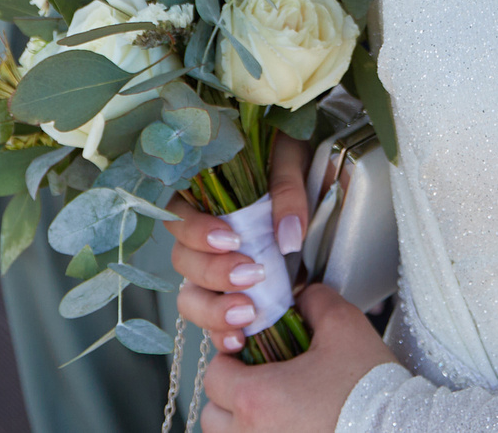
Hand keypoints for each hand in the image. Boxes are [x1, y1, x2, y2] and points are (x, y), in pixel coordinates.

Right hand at [168, 131, 312, 348]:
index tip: (230, 240)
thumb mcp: (291, 158)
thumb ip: (286, 190)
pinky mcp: (233, 295)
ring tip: (247, 313)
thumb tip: (288, 236)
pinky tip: (240, 339)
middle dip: (213, 272)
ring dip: (214, 309)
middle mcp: (202, 234)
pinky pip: (213, 322)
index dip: (195, 231)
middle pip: (183, 260)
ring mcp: (215, 268)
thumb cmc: (292, 161)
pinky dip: (222, 334)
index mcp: (203, 194)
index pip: (177, 215)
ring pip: (191, 295)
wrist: (320, 187)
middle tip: (249, 274)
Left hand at [201, 285, 397, 432]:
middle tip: (260, 385)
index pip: (214, 376)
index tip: (250, 357)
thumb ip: (315, 300)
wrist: (401, 430)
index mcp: (257, 398)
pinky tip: (291, 427)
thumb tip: (302, 296)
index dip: (230, 361)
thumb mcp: (344, 326)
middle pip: (213, 416)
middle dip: (230, 398)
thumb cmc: (370, 388)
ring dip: (241, 425)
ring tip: (273, 412)